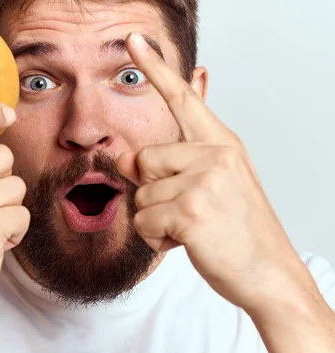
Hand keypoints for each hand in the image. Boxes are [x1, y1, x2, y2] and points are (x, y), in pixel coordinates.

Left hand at [117, 33, 316, 310]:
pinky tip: (187, 243)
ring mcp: (204, 180)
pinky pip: (144, 222)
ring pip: (139, 196)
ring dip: (156, 221)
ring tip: (192, 229)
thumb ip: (171, 167)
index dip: (156, 68)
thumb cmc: (238, 230)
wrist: (268, 273)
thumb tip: (124, 157)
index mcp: (221, 144)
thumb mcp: (212, 187)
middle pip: (142, 161)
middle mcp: (214, 154)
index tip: (134, 39)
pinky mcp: (190, 209)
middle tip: (188, 211)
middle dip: (152, 193)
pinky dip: (157, 240)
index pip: (183, 99)